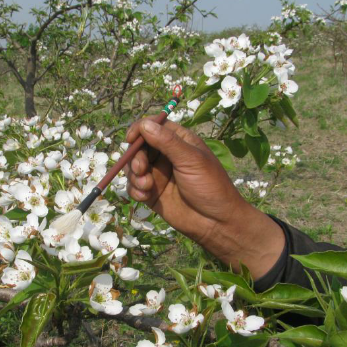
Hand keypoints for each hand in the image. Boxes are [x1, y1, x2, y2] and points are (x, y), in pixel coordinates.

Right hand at [124, 116, 284, 279]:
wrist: (215, 223)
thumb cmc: (210, 186)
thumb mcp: (191, 160)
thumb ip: (167, 142)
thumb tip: (144, 124)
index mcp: (179, 141)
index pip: (154, 126)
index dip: (140, 129)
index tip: (131, 138)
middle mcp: (166, 155)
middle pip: (139, 147)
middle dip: (136, 157)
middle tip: (141, 169)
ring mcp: (157, 174)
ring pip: (133, 167)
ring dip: (134, 175)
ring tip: (146, 186)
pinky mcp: (151, 193)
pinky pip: (133, 186)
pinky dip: (135, 190)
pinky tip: (145, 197)